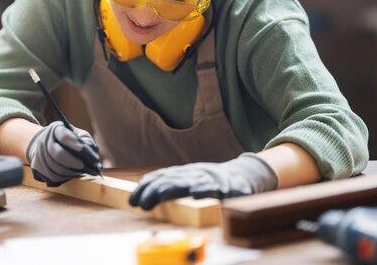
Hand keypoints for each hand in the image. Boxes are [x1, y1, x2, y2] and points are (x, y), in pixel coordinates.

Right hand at [26, 121, 101, 186]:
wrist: (47, 144)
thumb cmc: (69, 140)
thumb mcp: (78, 135)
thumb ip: (86, 142)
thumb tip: (93, 155)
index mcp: (57, 129)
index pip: (64, 135)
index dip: (73, 143)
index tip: (83, 149)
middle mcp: (46, 140)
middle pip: (57, 153)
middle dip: (72, 161)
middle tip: (83, 166)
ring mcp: (40, 154)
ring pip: (55, 167)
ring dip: (69, 171)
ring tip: (81, 171)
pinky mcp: (38, 166)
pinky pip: (52, 175)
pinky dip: (64, 176)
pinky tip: (72, 174)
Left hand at [129, 153, 278, 209]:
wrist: (243, 175)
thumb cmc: (210, 181)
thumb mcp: (188, 179)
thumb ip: (170, 184)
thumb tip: (143, 194)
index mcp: (185, 173)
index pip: (161, 177)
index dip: (145, 187)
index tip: (133, 200)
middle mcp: (196, 174)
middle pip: (172, 180)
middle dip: (155, 191)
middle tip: (143, 204)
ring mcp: (212, 180)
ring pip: (190, 183)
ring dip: (175, 189)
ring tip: (161, 194)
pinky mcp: (229, 189)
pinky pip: (218, 190)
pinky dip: (207, 191)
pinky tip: (197, 194)